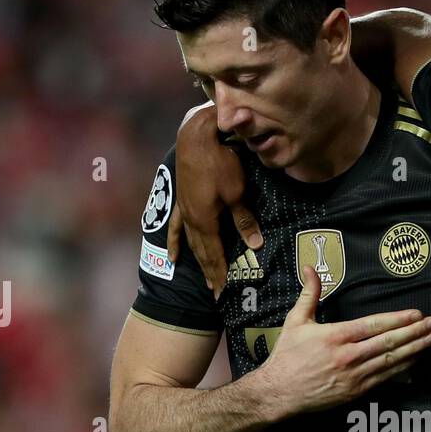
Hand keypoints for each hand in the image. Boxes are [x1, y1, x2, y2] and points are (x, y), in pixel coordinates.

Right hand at [167, 104, 263, 296]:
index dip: (220, 273)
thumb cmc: (220, 162)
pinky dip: (177, 243)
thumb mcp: (237, 192)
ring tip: (206, 280)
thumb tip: (256, 245)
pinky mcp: (181, 202)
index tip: (223, 292)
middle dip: (211, 274)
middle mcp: (192, 221)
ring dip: (199, 262)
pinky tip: (173, 257)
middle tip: (217, 294)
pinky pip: (177, 228)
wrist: (195, 137)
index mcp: (205, 221)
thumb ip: (244, 220)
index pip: (215, 254)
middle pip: (203, 253)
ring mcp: (184, 212)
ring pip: (192, 244)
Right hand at [254, 266, 430, 419]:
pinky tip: (414, 360)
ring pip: (390, 361)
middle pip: (388, 342)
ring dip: (414, 350)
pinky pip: (384, 378)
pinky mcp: (355, 392)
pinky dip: (401, 369)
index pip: (374, 325)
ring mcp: (353, 376)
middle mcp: (348, 356)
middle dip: (414, 332)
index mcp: (336, 336)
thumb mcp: (296, 321)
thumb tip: (309, 268)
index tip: (416, 313)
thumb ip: (309, 294)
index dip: (399, 319)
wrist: (278, 392)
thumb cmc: (287, 356)